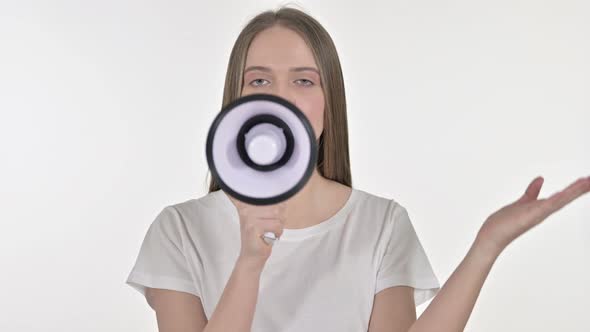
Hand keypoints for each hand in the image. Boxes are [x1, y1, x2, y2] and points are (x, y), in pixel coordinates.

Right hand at [227, 195, 286, 267]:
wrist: (252, 257)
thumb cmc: (260, 237)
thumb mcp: (265, 218)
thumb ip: (272, 205)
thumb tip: (285, 195)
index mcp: (248, 203)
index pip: (268, 195)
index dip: (278, 203)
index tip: (274, 215)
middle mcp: (246, 208)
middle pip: (276, 205)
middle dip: (280, 218)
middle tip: (271, 227)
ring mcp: (249, 217)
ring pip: (278, 214)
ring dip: (279, 226)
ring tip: (270, 232)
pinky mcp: (253, 227)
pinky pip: (277, 225)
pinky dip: (278, 232)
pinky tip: (270, 237)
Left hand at [475, 175, 589, 256]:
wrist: (491, 237)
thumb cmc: (504, 223)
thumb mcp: (522, 202)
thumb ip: (532, 192)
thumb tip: (541, 178)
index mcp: (543, 207)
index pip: (563, 195)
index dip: (576, 188)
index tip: (589, 179)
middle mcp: (543, 211)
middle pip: (566, 197)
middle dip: (580, 189)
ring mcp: (538, 214)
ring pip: (560, 200)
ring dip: (574, 191)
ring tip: (588, 181)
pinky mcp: (531, 216)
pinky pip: (546, 206)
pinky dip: (555, 200)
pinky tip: (564, 193)